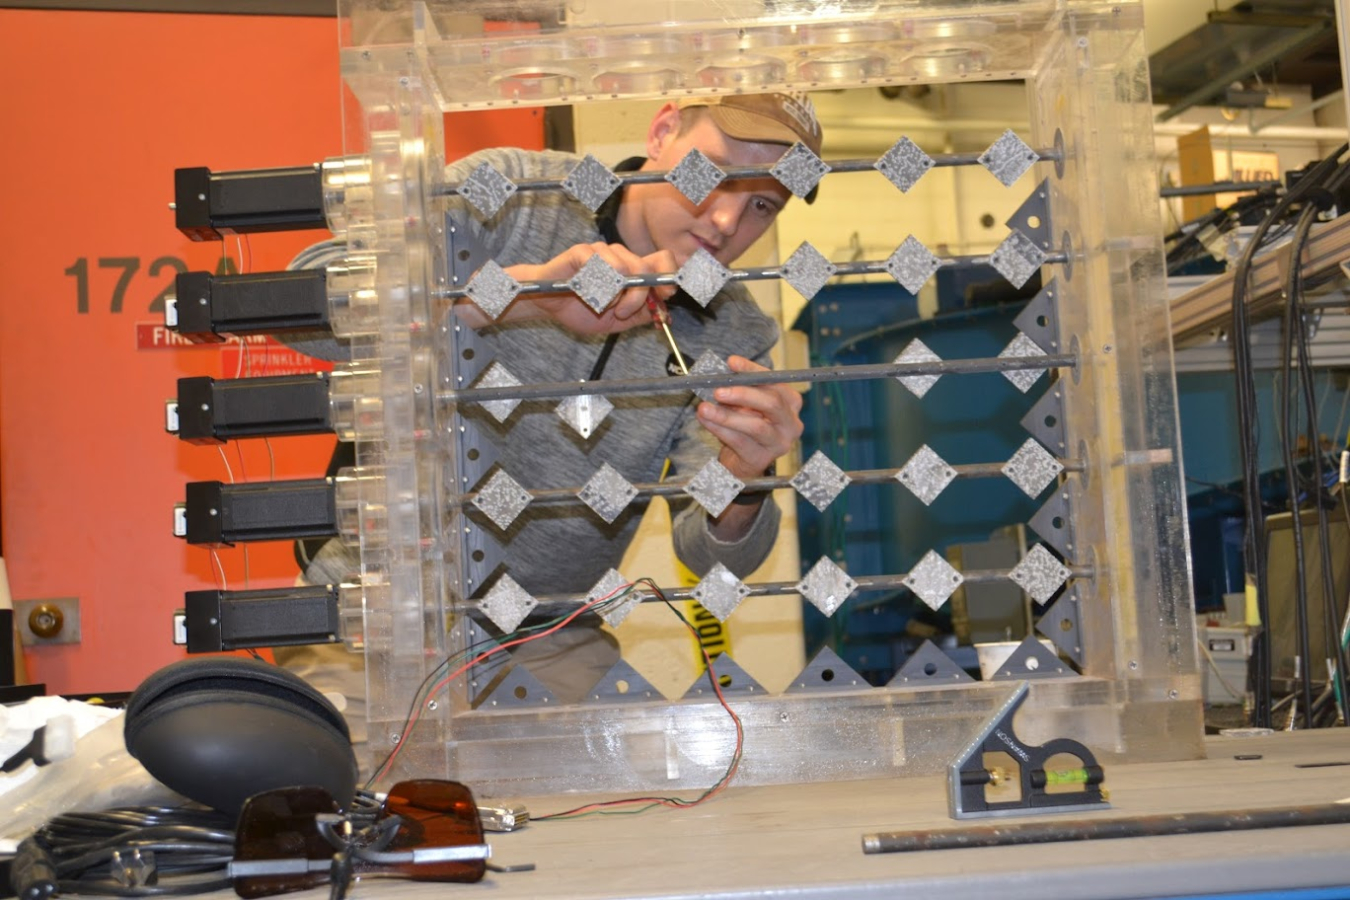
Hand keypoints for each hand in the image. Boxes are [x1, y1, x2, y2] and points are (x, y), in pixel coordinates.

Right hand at [507, 243, 677, 334]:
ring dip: (615, 295)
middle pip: (646, 268)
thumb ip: (641, 315)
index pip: (663, 260)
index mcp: (633, 270)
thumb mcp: (618, 321)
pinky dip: (597, 288)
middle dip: (638, 297)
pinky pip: (599, 267)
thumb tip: (666, 314)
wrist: (548, 304)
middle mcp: (620, 256)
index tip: (664, 296)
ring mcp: (601, 251)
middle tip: (623, 312)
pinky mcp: (582, 252)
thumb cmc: (580, 309)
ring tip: (600, 305)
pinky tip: (586, 294)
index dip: (668, 277)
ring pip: (624, 269)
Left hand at [696, 355, 802, 482]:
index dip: (752, 371)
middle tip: (718, 391)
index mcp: (791, 402)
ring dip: (726, 416)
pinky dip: (720, 430)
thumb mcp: (745, 403)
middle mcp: (791, 423)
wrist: (742, 459)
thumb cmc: (746, 424)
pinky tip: (706, 421)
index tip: (732, 362)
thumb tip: (719, 374)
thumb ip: (738, 388)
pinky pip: (741, 442)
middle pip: (772, 403)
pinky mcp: (762, 459)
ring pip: (755, 426)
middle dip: (743, 394)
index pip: (774, 381)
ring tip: (704, 408)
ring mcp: (779, 443)